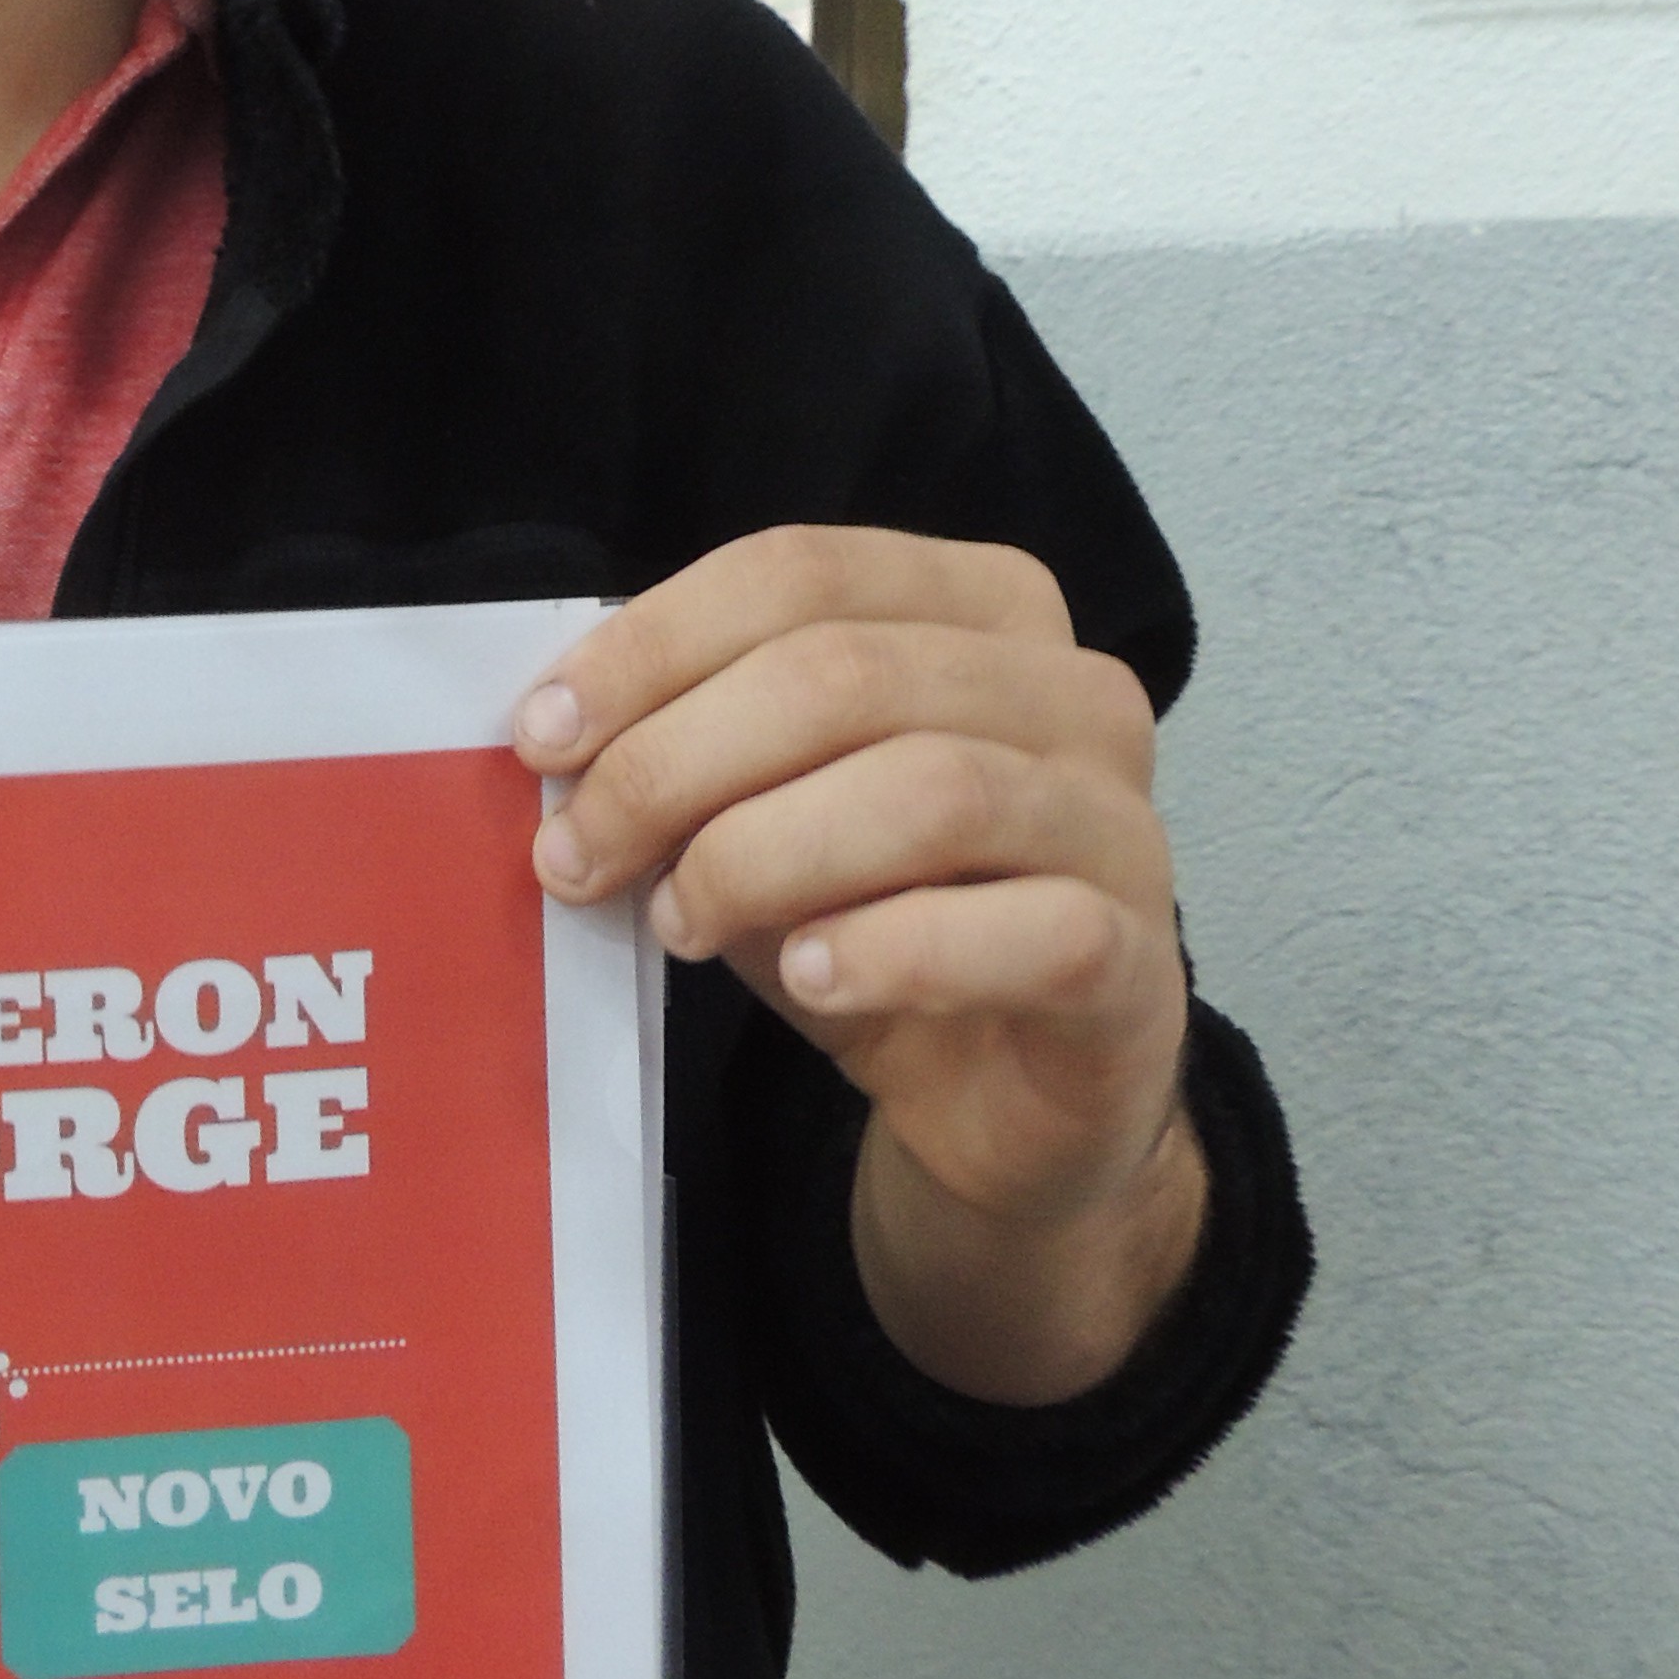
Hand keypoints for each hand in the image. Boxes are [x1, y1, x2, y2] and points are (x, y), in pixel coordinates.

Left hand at [516, 528, 1203, 1404]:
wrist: (1001, 1104)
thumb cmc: (874, 925)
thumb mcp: (758, 815)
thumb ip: (686, 752)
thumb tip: (558, 736)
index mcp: (984, 609)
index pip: (803, 574)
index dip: (653, 646)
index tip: (541, 735)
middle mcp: (1075, 693)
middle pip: (847, 674)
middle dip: (677, 762)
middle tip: (575, 854)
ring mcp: (1122, 824)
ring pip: (931, 790)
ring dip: (762, 855)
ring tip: (677, 922)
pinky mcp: (1137, 961)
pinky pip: (1025, 931)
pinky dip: (890, 949)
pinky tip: (806, 977)